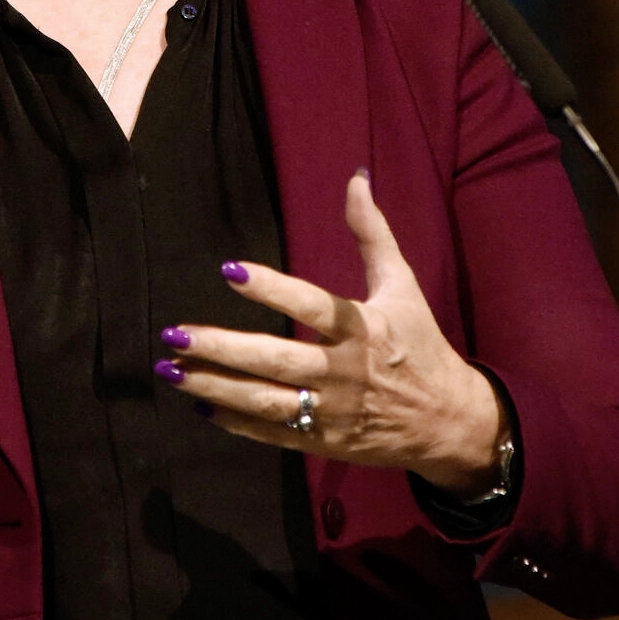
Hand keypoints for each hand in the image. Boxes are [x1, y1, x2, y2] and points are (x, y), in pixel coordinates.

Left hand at [155, 173, 505, 493]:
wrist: (448, 421)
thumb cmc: (419, 343)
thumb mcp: (402, 285)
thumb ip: (372, 233)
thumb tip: (356, 177)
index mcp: (364, 329)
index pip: (313, 306)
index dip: (271, 288)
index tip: (228, 269)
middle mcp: (345, 372)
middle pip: (276, 360)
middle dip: (221, 348)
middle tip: (174, 334)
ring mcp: (333, 412)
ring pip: (265, 401)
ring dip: (214, 386)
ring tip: (170, 369)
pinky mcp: (325, 442)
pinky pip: (273, 434)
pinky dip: (235, 422)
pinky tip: (200, 405)